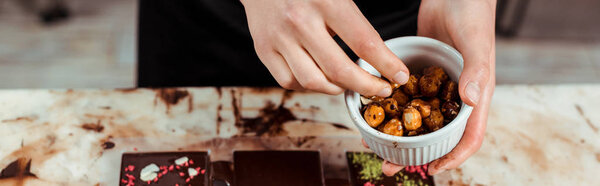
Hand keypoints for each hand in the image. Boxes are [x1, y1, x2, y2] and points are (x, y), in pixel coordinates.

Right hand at [241, 0, 409, 96]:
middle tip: (381, 89)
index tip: (399, 76)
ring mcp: (279, 37)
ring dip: (338, 89)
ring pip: (313, 82)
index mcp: (326, 1)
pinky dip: (309, 87)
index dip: (386, 64)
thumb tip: (382, 54)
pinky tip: (320, 79)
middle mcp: (300, 21)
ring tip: (349, 84)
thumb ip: (356, 20)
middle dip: (367, 86)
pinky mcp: (263, 49)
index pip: (364, 42)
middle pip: (340, 70)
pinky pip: (289, 81)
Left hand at [379, 0, 496, 175]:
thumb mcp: (475, 42)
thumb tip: (471, 102)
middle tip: (389, 167)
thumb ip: (476, 71)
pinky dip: (390, 111)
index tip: (432, 170)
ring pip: (418, 120)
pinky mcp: (418, 74)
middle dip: (416, 155)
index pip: (469, 136)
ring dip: (398, 137)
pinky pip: (404, 98)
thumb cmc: (472, 13)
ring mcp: (435, 86)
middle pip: (438, 136)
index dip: (453, 157)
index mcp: (475, 95)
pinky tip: (370, 116)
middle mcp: (454, 95)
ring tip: (374, 147)